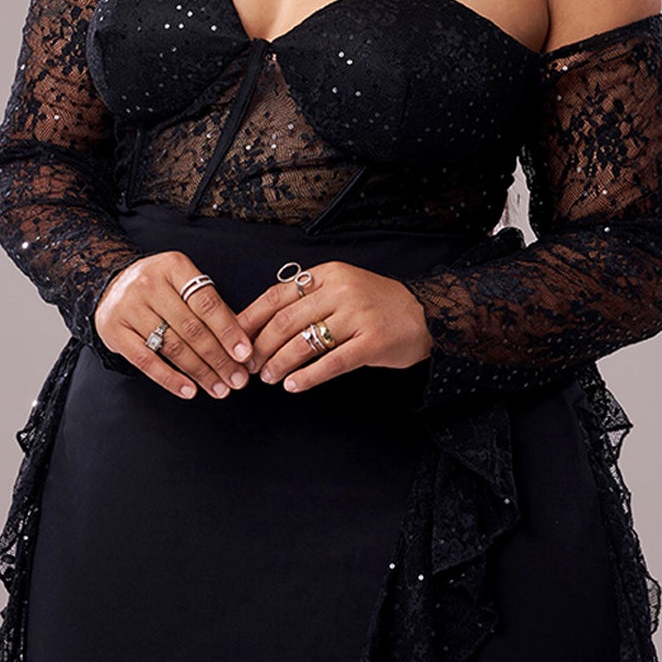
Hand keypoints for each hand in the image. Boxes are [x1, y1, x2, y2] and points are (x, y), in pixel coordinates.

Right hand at [94, 253, 256, 399]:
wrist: (110, 285)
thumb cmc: (159, 288)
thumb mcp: (184, 283)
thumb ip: (211, 307)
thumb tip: (242, 343)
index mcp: (174, 266)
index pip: (207, 302)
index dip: (228, 330)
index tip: (245, 354)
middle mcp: (149, 283)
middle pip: (191, 328)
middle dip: (219, 358)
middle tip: (238, 379)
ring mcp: (129, 307)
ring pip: (171, 346)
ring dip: (200, 372)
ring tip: (220, 388)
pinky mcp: (114, 330)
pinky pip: (146, 361)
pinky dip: (170, 378)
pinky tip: (189, 390)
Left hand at [235, 261, 432, 392]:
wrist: (427, 314)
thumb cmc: (377, 304)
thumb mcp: (342, 287)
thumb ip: (308, 297)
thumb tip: (261, 322)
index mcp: (327, 275)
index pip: (276, 296)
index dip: (250, 320)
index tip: (234, 340)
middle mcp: (341, 291)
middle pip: (284, 322)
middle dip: (260, 347)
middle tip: (250, 366)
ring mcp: (357, 316)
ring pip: (303, 343)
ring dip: (279, 364)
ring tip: (268, 378)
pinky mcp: (371, 342)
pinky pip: (330, 363)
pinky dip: (306, 377)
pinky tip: (293, 386)